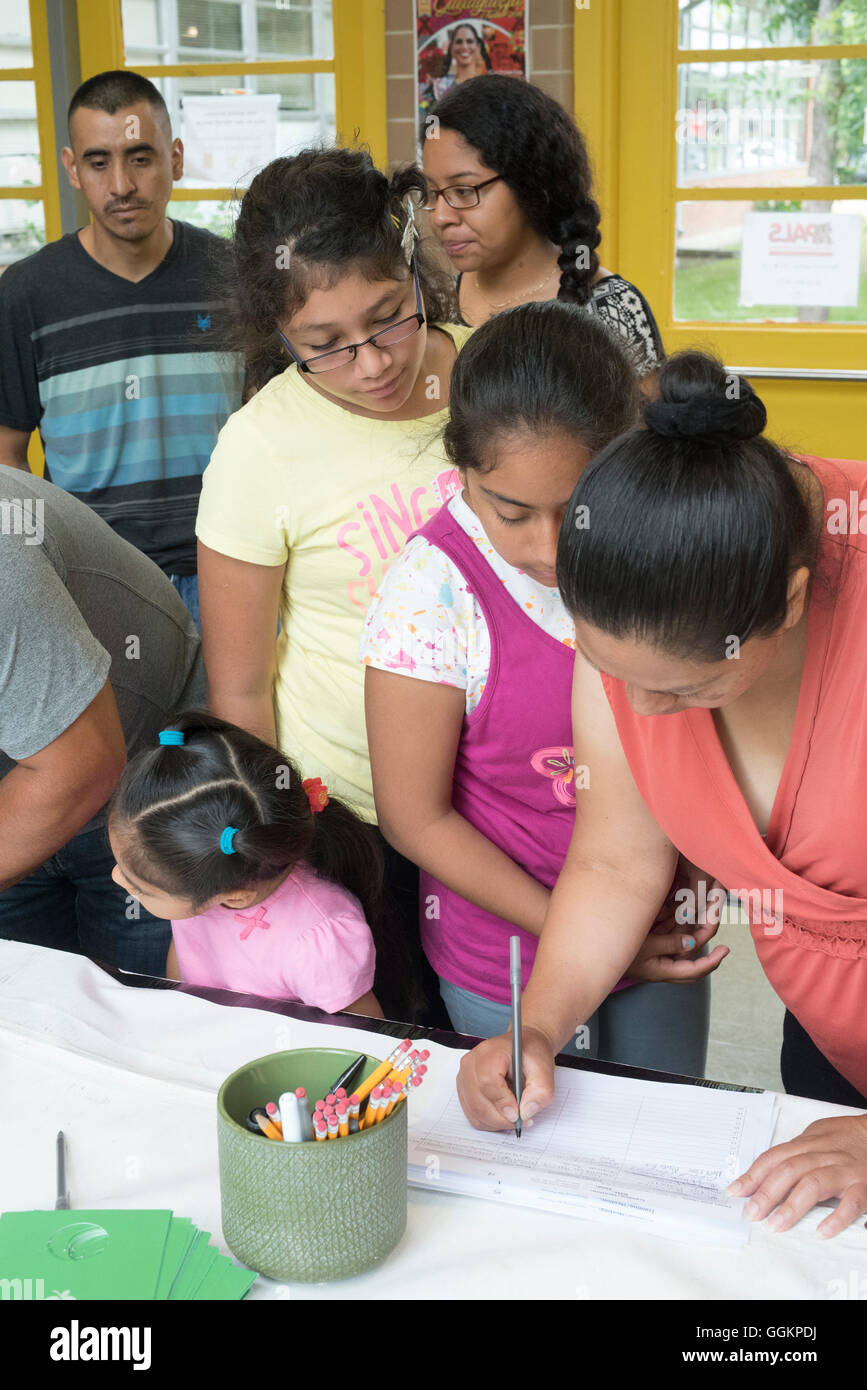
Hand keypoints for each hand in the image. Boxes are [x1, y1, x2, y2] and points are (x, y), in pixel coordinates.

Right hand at [457, 1026, 555, 1130]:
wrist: (522, 1046)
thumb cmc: (530, 1053)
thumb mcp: (545, 1068)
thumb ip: (540, 1091)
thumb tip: (526, 1112)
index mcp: (490, 1052)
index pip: (487, 1081)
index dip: (502, 1102)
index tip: (518, 1114)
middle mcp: (471, 1063)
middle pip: (478, 1101)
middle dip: (501, 1119)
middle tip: (522, 1121)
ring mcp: (464, 1076)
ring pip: (474, 1112)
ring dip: (496, 1123)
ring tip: (515, 1118)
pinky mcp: (464, 1088)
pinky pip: (472, 1114)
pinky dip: (489, 1122)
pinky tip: (503, 1115)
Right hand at [625, 878, 729, 982]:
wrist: (593, 948)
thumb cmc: (616, 953)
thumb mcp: (642, 948)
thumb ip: (668, 944)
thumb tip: (693, 941)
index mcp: (664, 969)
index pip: (694, 969)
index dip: (711, 961)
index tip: (726, 950)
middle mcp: (666, 958)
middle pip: (696, 946)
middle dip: (709, 925)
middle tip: (718, 905)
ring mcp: (660, 944)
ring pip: (687, 930)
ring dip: (698, 913)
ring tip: (710, 893)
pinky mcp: (654, 931)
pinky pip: (673, 921)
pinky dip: (683, 910)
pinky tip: (691, 892)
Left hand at [728, 1114, 866, 1237]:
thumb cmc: (847, 1138)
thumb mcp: (818, 1136)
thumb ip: (796, 1151)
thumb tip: (766, 1171)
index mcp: (809, 1142)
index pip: (774, 1157)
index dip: (753, 1174)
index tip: (736, 1192)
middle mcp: (824, 1154)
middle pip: (789, 1170)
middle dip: (766, 1193)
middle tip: (751, 1213)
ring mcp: (845, 1170)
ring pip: (813, 1184)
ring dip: (792, 1206)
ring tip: (776, 1225)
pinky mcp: (864, 1185)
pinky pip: (850, 1203)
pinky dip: (836, 1217)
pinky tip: (821, 1231)